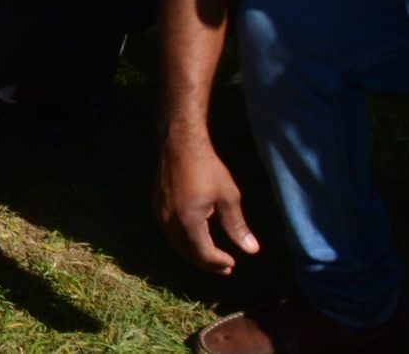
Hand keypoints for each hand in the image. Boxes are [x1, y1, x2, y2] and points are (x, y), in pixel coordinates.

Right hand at [157, 130, 259, 273]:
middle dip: (206, 262)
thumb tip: (252, 251)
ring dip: (194, 252)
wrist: (179, 142)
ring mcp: (159, 212)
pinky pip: (169, 230)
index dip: (218, 262)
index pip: (203, 253)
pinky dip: (183, 240)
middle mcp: (169, 221)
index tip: (233, 264)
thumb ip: (237, 226)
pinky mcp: (155, 204)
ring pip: (176, 242)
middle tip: (224, 267)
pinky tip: (195, 235)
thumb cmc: (207, 168)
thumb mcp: (229, 197)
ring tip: (211, 255)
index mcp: (188, 221)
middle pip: (187, 252)